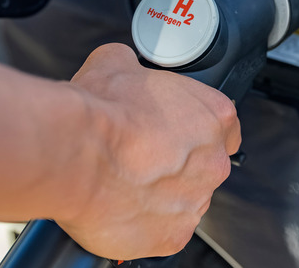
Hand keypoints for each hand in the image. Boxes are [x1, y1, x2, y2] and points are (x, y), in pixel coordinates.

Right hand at [57, 43, 240, 259]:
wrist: (75, 154)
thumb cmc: (100, 111)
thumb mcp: (114, 62)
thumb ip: (133, 65)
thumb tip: (124, 64)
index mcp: (213, 115)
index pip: (223, 126)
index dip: (193, 128)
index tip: (173, 132)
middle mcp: (213, 162)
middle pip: (203, 166)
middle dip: (174, 164)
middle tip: (138, 156)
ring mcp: (195, 202)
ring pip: (182, 200)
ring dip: (159, 194)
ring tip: (122, 181)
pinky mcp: (173, 236)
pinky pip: (163, 231)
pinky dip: (143, 223)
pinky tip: (119, 206)